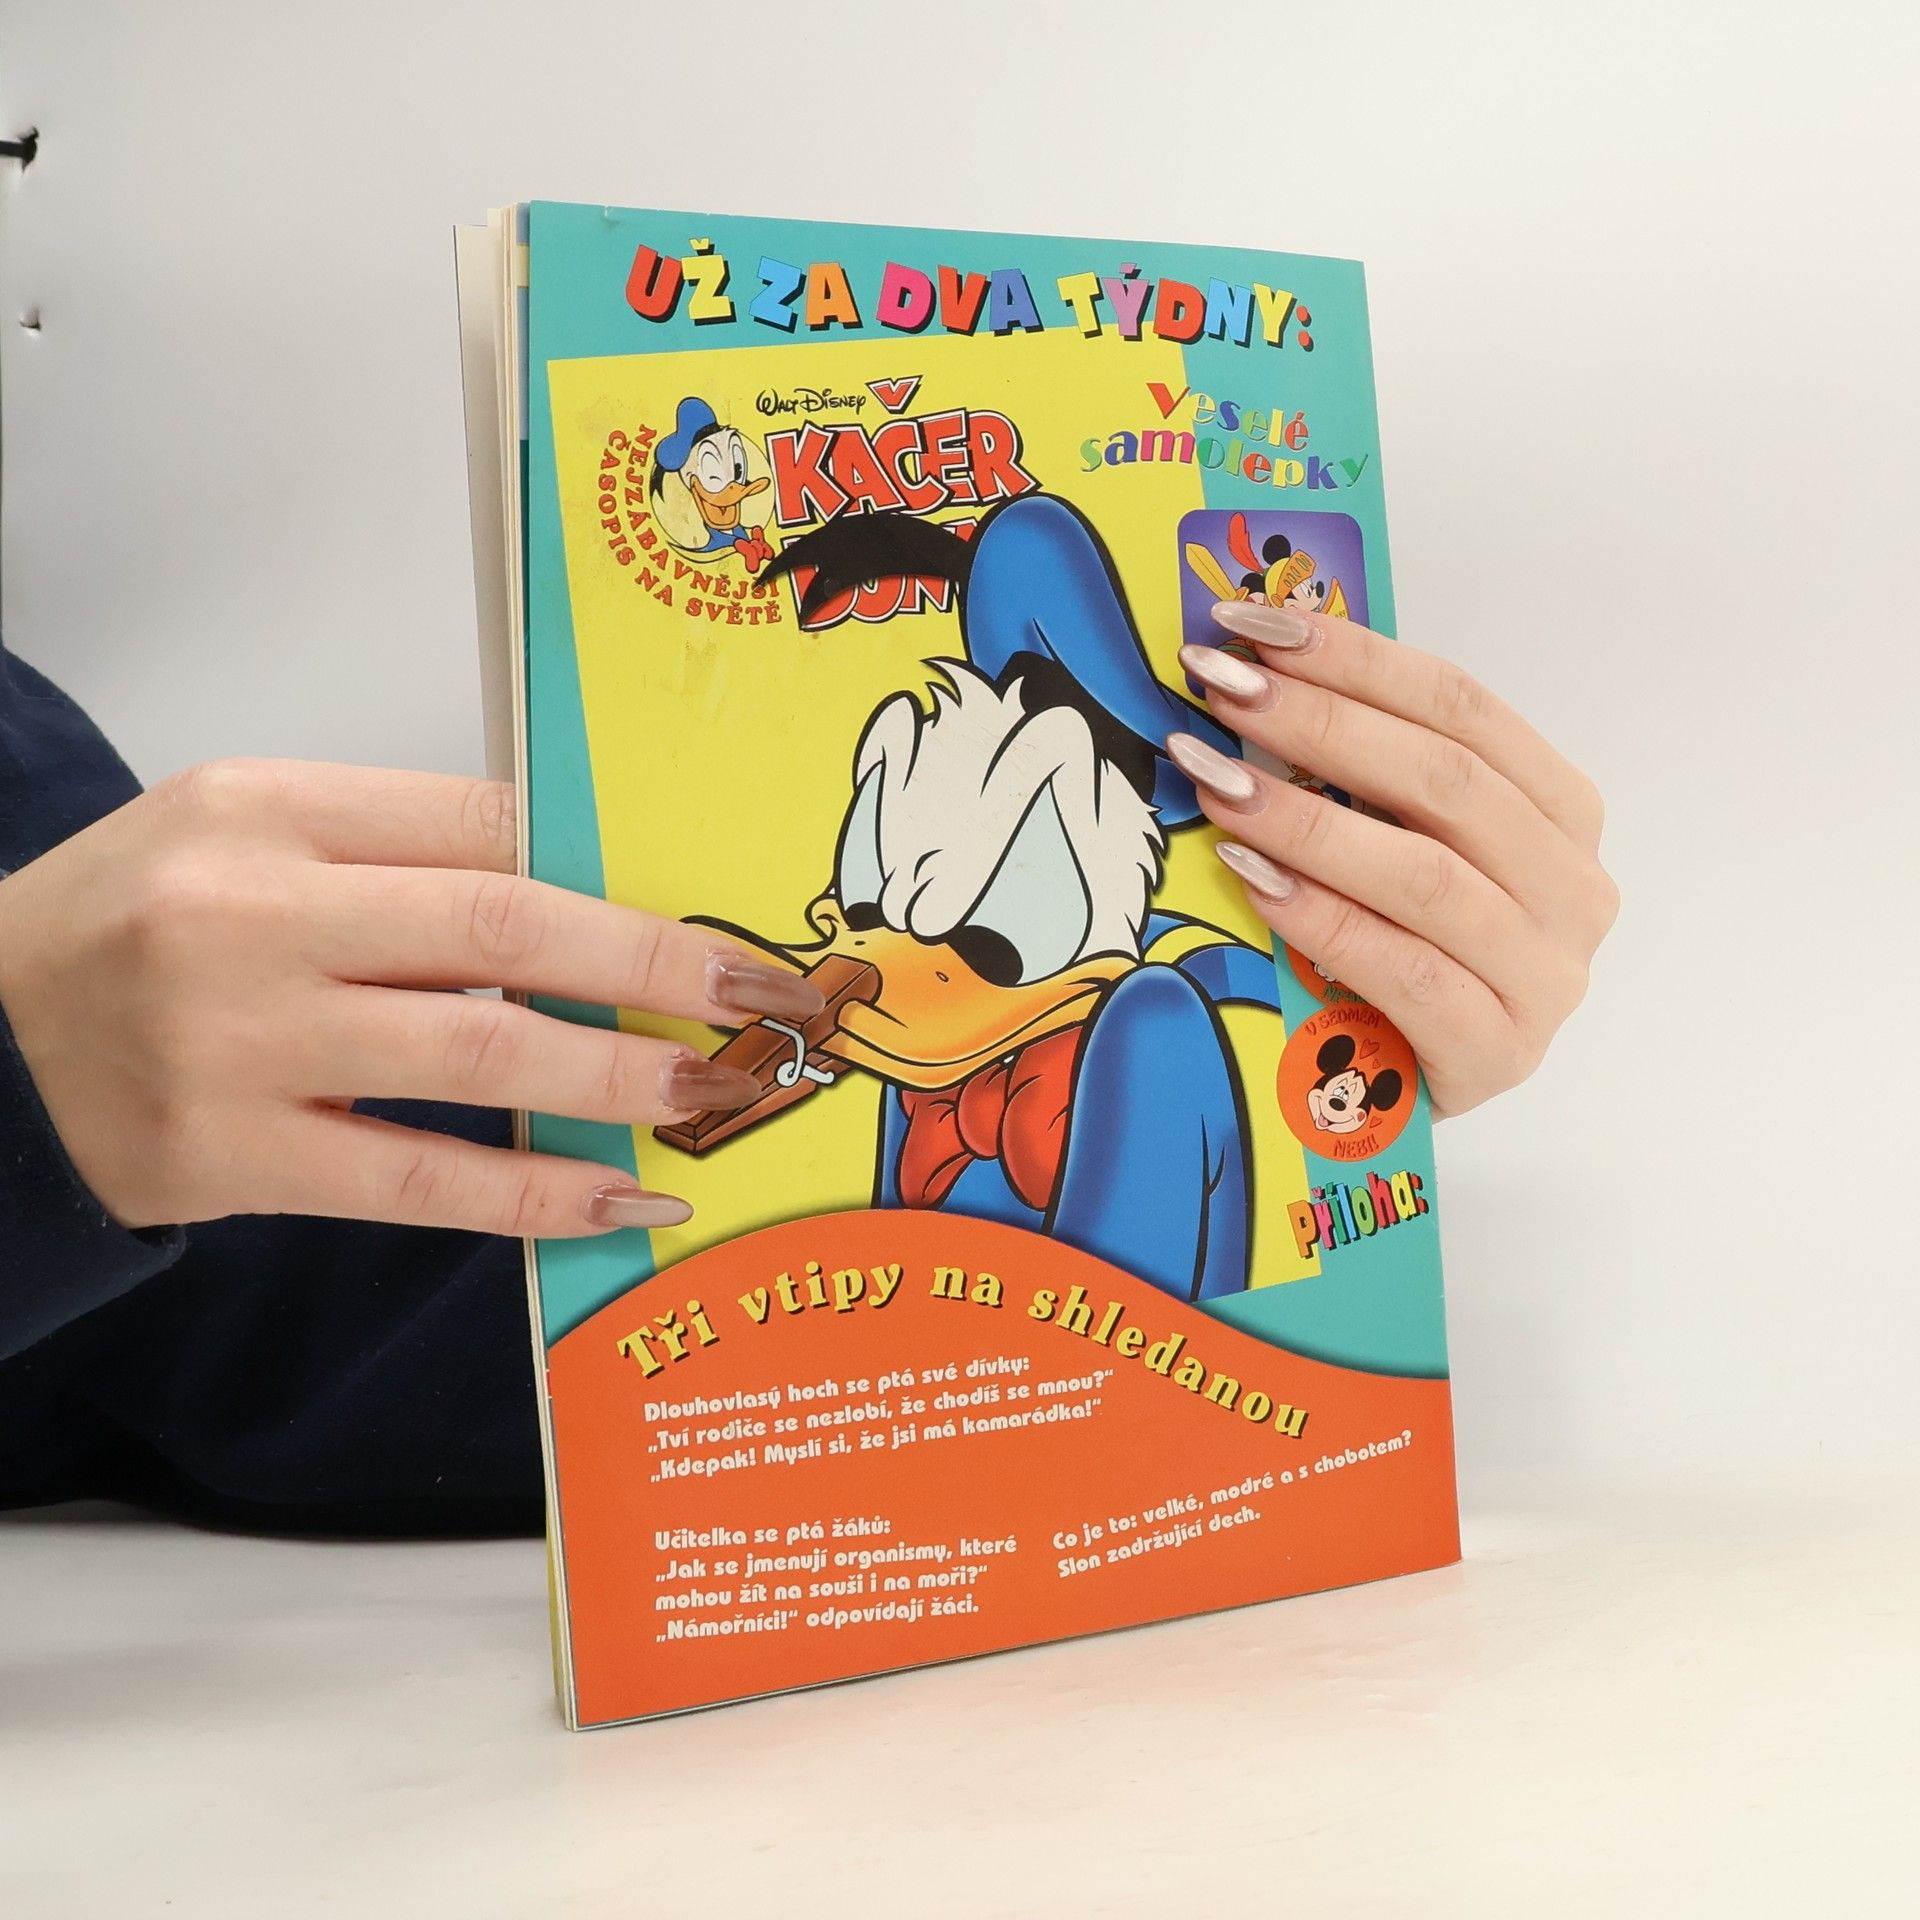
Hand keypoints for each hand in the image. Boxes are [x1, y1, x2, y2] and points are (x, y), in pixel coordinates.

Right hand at [0, 760, 821, 1234]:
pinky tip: (628, 1201)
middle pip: (511, 925)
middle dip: (662, 965)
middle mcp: (254, 912)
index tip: (714, 907)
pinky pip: (425, 1181)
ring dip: (625, 1077)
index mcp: (268, 807)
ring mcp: (239, 1041)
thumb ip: (398, 853)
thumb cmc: (133, 924)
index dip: (618, 866)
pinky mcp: (231, 1158)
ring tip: (719, 1095)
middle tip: (769, 996)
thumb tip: (587, 889)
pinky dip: (541, 1192)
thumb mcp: (245, 835)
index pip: (488, 820)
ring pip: (486, 1052)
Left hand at [1168, 601, 1616, 1118]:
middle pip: (1443, 779)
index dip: (1354, 656)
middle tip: (1219, 687)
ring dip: (1306, 817)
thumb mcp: (1395, 845)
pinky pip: (1404, 969)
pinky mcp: (1498, 1053)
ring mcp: (1546, 976)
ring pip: (1426, 873)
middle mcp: (1573, 887)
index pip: (1461, 705)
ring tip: (1215, 780)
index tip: (1250, 624)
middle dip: (1318, 721)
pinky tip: (1250, 878)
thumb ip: (1364, 772)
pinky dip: (1321, 917)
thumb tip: (1260, 660)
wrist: (1407, 1099)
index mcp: (1559, 813)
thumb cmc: (1395, 954)